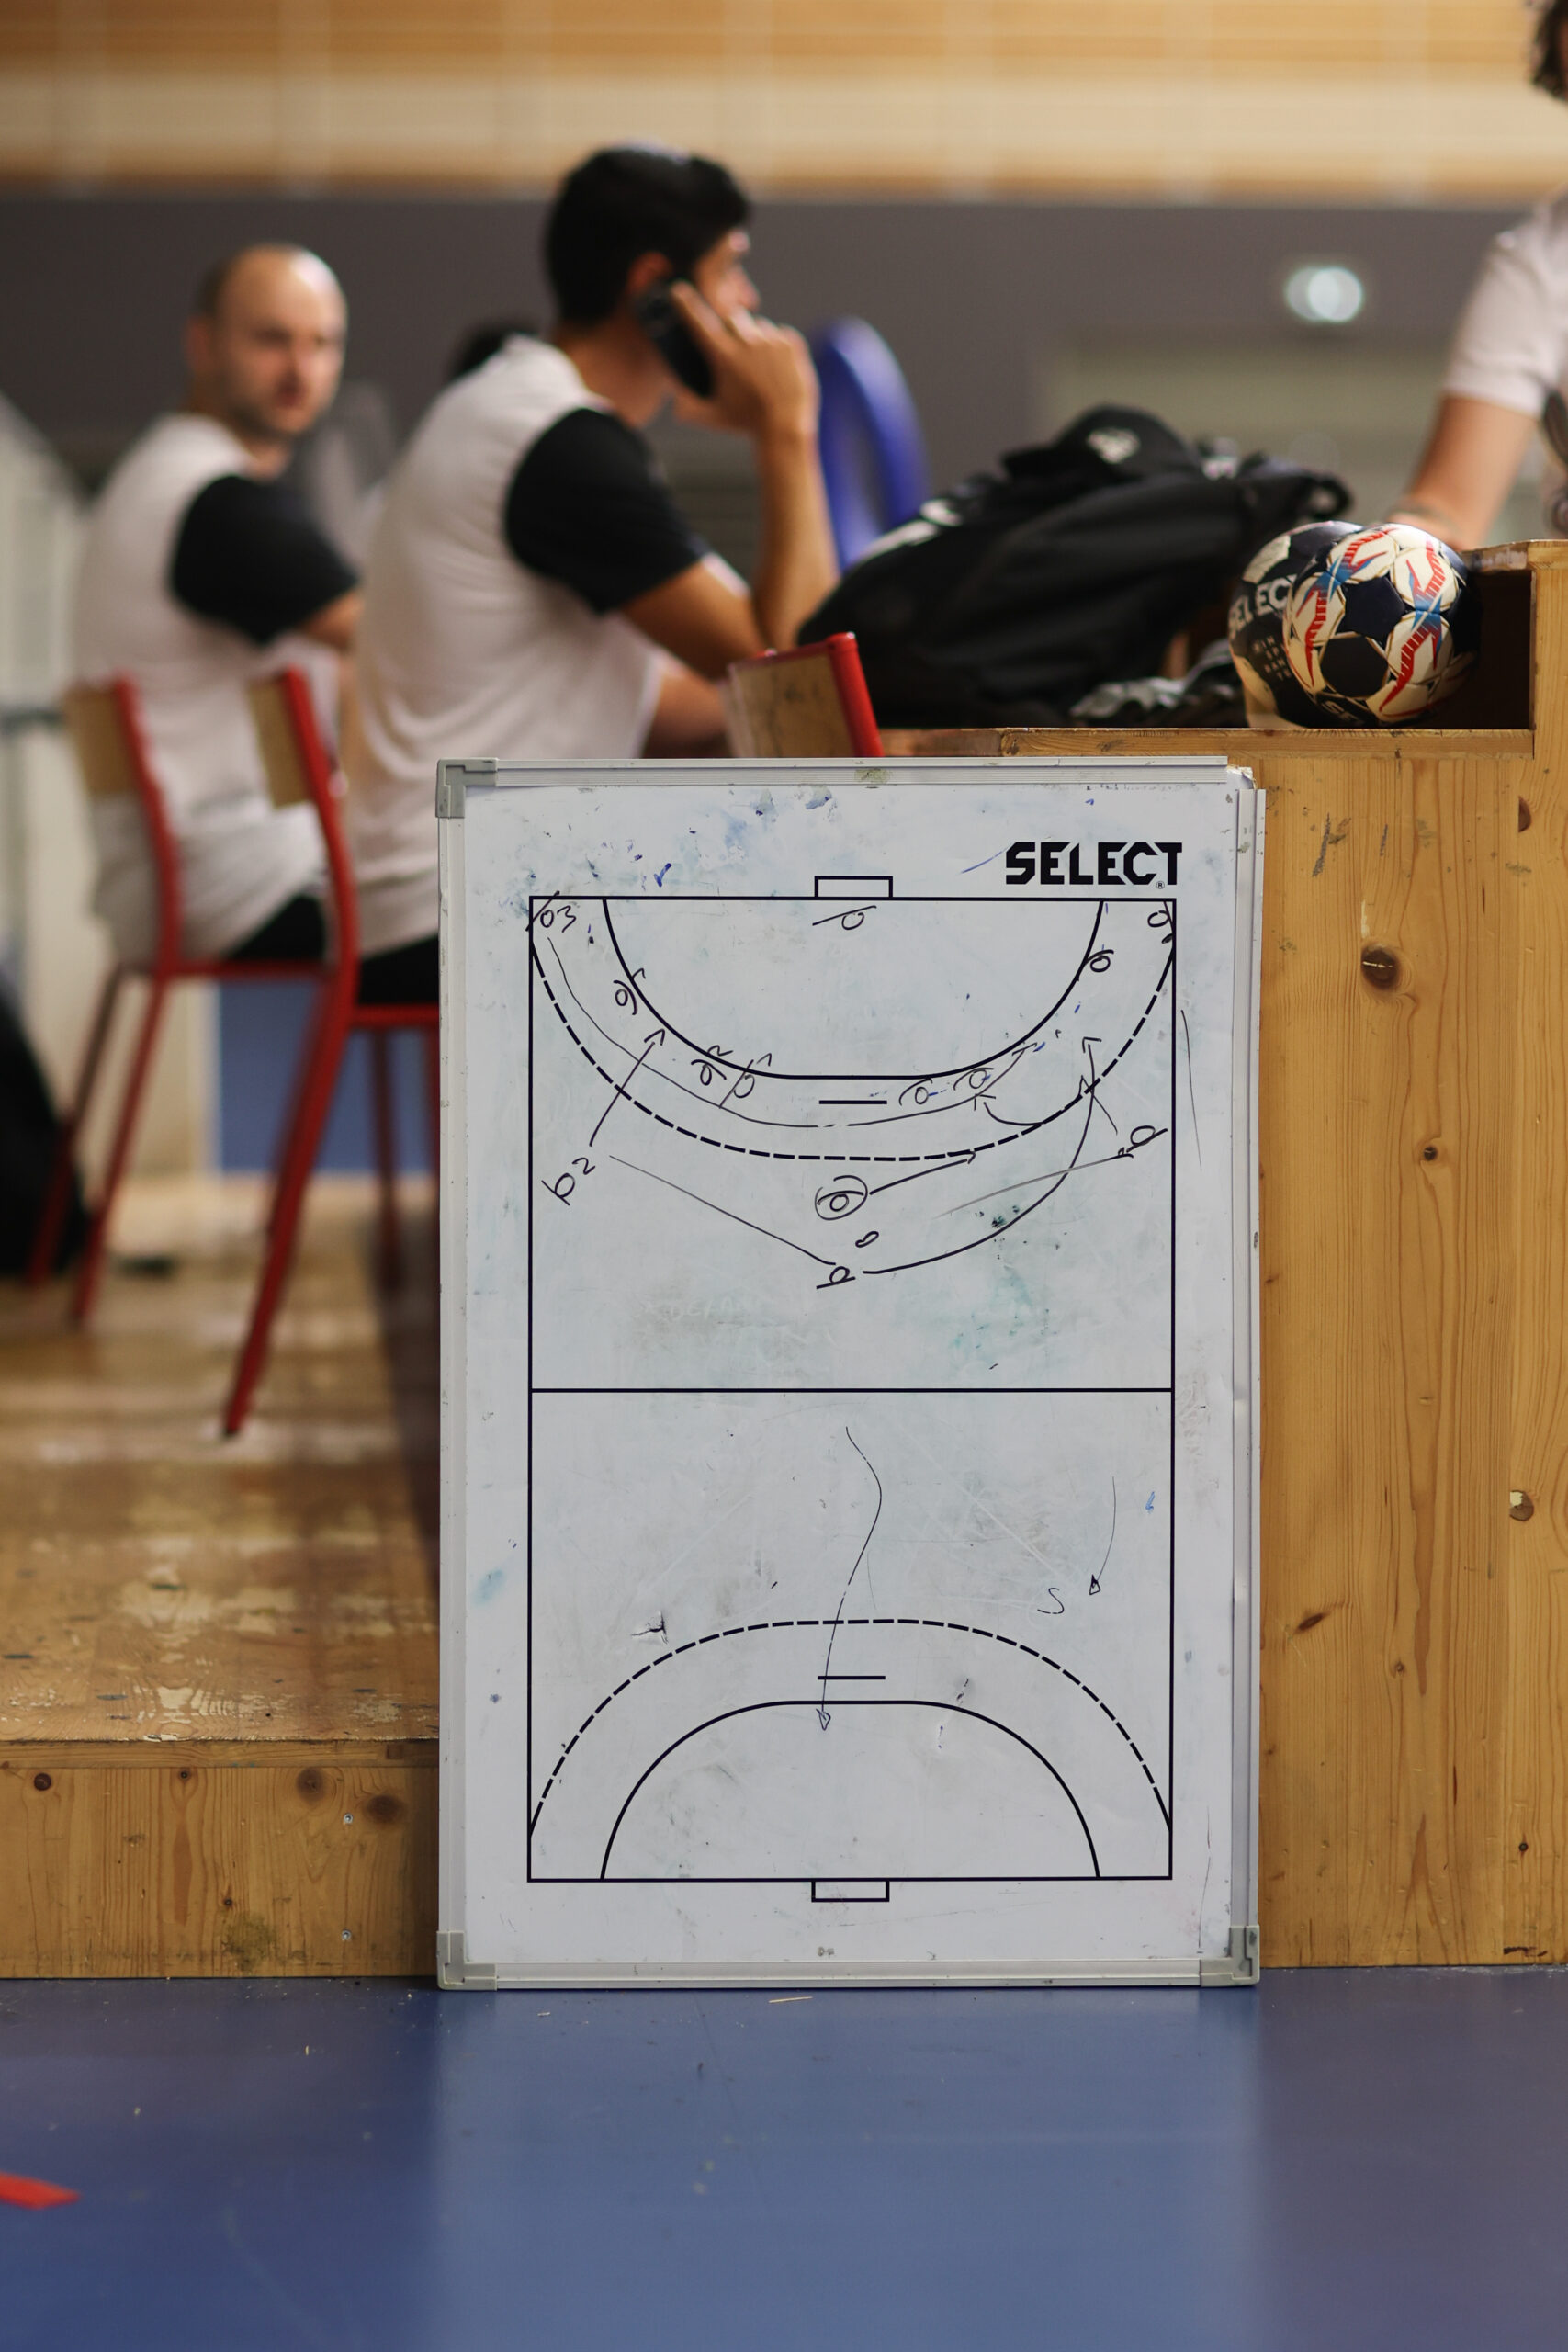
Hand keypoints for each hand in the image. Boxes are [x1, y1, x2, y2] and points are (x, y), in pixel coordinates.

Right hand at [669, 282, 818, 443]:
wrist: (786, 425)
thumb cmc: (746, 422)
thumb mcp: (712, 417)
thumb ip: (687, 408)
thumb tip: (674, 402)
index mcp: (723, 355)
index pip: (698, 321)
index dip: (686, 305)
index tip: (678, 291)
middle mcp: (746, 342)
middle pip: (732, 317)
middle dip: (731, 328)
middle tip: (736, 351)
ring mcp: (771, 340)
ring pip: (758, 326)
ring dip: (755, 339)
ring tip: (760, 367)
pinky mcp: (791, 342)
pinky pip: (779, 334)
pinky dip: (776, 347)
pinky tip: (777, 369)